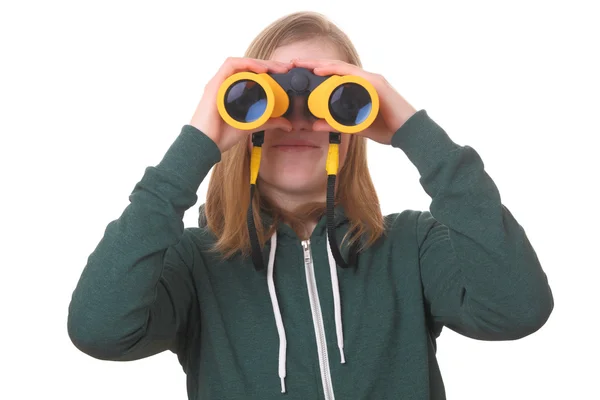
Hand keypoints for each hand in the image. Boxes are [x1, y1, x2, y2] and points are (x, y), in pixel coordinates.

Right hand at [189, 57, 293, 152]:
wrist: (205, 144)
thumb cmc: (221, 135)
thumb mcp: (252, 125)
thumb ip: (269, 122)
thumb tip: (287, 125)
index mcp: (233, 91)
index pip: (252, 74)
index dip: (269, 70)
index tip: (285, 73)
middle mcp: (226, 84)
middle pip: (249, 66)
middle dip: (269, 64)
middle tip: (285, 67)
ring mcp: (220, 83)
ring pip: (241, 63)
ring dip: (260, 62)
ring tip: (275, 68)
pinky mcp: (215, 83)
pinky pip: (231, 65)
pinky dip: (247, 64)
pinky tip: (262, 70)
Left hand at [292, 59, 417, 144]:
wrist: (410, 133)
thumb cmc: (387, 128)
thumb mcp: (355, 127)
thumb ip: (336, 124)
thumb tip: (315, 125)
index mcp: (360, 89)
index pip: (335, 77)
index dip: (317, 72)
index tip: (299, 73)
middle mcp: (365, 81)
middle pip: (335, 68)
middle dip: (314, 64)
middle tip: (294, 63)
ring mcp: (370, 80)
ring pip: (341, 68)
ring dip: (321, 64)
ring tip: (303, 64)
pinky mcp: (375, 84)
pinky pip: (351, 74)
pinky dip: (335, 71)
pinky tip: (321, 70)